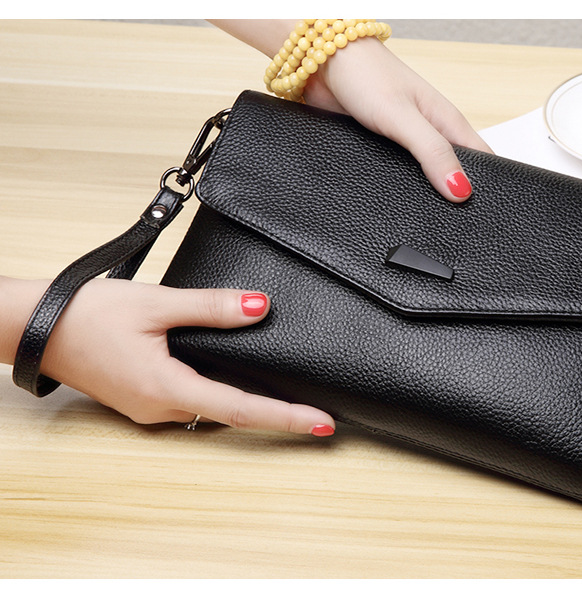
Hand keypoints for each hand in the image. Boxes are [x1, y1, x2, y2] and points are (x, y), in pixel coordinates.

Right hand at [35, 278, 334, 434]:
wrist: (33, 326)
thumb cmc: (85, 314)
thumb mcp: (156, 304)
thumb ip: (211, 307)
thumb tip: (260, 307)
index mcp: (167, 389)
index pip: (242, 409)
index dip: (286, 416)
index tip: (321, 423)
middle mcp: (161, 407)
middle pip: (231, 416)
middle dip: (276, 414)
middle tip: (316, 412)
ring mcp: (150, 407)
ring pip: (211, 410)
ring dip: (248, 405)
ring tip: (288, 397)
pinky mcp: (143, 397)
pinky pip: (192, 401)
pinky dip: (221, 395)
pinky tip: (236, 381)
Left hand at [303, 36, 494, 202]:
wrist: (324, 63)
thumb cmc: (367, 76)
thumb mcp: (404, 118)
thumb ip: (433, 152)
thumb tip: (461, 190)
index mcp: (448, 123)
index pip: (484, 160)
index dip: (486, 186)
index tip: (482, 213)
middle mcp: (432, 134)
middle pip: (455, 174)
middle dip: (455, 197)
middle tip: (450, 225)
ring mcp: (408, 143)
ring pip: (425, 178)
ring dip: (423, 195)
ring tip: (422, 218)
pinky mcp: (383, 150)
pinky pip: (397, 176)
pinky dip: (397, 188)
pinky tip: (391, 200)